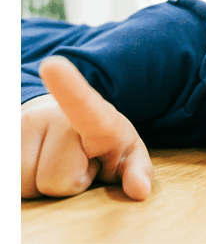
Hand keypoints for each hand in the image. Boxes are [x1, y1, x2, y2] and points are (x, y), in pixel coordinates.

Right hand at [21, 56, 153, 200]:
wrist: (66, 122)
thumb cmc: (103, 142)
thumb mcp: (127, 154)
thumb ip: (138, 171)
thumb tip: (140, 191)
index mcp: (94, 116)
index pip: (82, 105)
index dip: (68, 87)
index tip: (53, 66)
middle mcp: (51, 113)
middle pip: (55, 180)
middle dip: (67, 182)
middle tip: (74, 162)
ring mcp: (21, 123)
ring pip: (26, 184)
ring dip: (41, 183)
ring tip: (54, 161)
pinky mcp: (5, 134)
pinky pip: (11, 183)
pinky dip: (23, 183)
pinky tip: (36, 163)